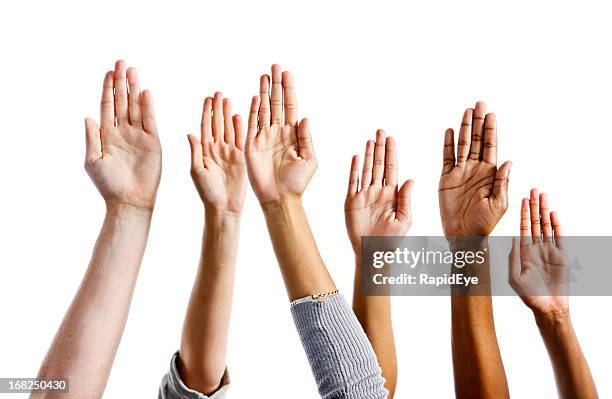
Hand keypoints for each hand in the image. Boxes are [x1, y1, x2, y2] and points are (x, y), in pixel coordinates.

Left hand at [84, 60, 161, 210]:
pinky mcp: (153, 142)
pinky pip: (150, 120)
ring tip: (133, 70)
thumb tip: (88, 117)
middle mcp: (123, 132)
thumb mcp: (92, 160)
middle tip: (121, 62)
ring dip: (134, 88)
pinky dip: (148, 106)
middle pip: (122, 101)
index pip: (108, 106)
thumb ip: (91, 138)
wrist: (129, 200)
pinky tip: (145, 92)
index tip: (108, 71)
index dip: (107, 88)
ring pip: (136, 106)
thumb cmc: (108, 185)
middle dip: (121, 82)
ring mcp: (138, 136)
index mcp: (107, 135)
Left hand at [188, 92, 245, 214]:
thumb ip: (195, 152)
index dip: (206, 112)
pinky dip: (240, 127)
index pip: (205, 127)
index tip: (207, 98)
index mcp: (204, 150)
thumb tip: (190, 134)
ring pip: (228, 128)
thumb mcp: (197, 171)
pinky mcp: (240, 157)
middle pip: (217, 124)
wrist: (224, 206)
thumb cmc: (207, 192)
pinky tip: (239, 115)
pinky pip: (240, 139)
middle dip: (217, 108)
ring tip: (228, 99)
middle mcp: (216, 148)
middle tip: (218, 93)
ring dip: (228, 114)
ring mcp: (229, 152)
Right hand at [245, 65, 316, 204]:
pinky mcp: (252, 145)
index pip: (290, 106)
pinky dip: (254, 110)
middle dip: (276, 84)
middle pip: (276, 103)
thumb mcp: (309, 159)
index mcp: (292, 134)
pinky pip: (252, 124)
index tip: (287, 73)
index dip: (289, 90)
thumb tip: (305, 118)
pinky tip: (256, 97)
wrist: (280, 198)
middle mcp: (278, 132)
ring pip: (264, 109)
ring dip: (264, 92)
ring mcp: (264, 137)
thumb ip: (306, 138)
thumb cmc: (297, 183)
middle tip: (276, 66)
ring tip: (264, 74)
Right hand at [345, 130, 412, 252]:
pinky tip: (355, 157)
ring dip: (367, 155)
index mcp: (392, 194)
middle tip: (380, 131)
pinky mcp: (351, 202)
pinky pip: (352, 182)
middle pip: (378, 165)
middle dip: (379, 148)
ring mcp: (364, 195)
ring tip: (369, 140)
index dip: (391, 153)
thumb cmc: (392, 240)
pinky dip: (354, 169)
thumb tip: (411, 179)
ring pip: (366, 170)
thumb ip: (407, 199)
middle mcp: (378, 192)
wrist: (373, 253)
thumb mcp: (405, 219)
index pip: (391, 168)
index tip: (391, 139)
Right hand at [438, 102, 510, 236]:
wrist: (463, 235)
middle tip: (479, 104)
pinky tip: (449, 131)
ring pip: (462, 145)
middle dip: (478, 122)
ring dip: (464, 128)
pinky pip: (446, 158)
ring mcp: (460, 172)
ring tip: (466, 112)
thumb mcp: (499, 203)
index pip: (490, 146)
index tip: (491, 114)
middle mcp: (475, 169)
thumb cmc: (484, 223)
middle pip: (476, 140)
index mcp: (490, 173)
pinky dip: (447, 144)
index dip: (491, 130)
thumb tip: (508, 161)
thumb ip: (502, 182)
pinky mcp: (446, 178)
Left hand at [509, 189, 567, 314]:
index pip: (523, 227)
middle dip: (534, 206)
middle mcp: (536, 248)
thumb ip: (513, 257)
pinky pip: (559, 237)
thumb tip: (513, 238)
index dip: (523, 213)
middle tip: (533, 190)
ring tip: (544, 196)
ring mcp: (549, 250)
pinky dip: (556, 225)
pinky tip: (553, 214)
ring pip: (546, 226)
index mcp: (524, 251)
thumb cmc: (528, 295)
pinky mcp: (562, 256)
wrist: (548, 307)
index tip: (522, 199)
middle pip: (535, 222)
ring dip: (545, 211)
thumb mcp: (514, 276)